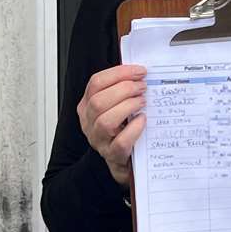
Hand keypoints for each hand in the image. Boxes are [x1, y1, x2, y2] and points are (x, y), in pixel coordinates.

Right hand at [78, 64, 146, 186]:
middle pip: (98, 101)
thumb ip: (122, 90)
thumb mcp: (116, 106)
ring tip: (142, 102)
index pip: (96, 83)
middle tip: (142, 87)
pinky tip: (142, 120)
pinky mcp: (113, 155)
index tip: (139, 71)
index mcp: (87, 106)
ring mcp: (99, 140)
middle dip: (124, 89)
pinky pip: (121, 142)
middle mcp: (89, 123)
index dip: (119, 73)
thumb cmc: (122, 129)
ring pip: (106, 121)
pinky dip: (134, 129)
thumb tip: (139, 73)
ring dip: (128, 106)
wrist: (125, 160)